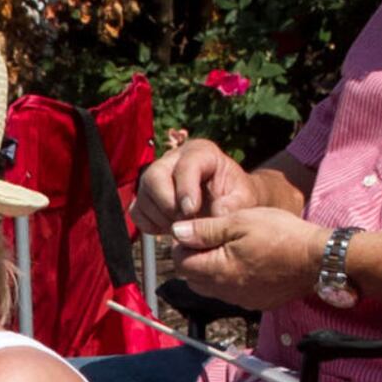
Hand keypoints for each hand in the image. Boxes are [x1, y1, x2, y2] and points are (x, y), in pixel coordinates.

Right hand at [134, 134, 258, 232]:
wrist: (227, 202)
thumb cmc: (237, 197)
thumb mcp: (245, 198)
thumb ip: (235, 204)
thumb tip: (218, 213)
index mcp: (200, 152)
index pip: (185, 165)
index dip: (185, 189)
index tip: (191, 211)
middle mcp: (173, 160)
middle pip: (154, 176)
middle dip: (167, 204)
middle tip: (185, 222)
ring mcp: (157, 176)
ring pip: (143, 194)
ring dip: (160, 217)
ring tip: (182, 227)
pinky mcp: (148, 195)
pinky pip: (137, 210)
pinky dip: (149, 224)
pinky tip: (169, 228)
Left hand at [168, 206, 326, 310]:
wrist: (318, 258)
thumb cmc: (281, 234)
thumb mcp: (239, 222)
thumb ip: (205, 230)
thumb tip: (177, 233)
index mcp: (217, 270)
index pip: (180, 263)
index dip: (184, 244)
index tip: (198, 230)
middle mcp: (225, 291)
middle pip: (192, 278)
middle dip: (195, 259)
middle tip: (213, 238)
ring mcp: (242, 300)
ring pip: (211, 288)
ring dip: (212, 270)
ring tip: (232, 248)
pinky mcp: (257, 302)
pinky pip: (233, 293)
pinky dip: (232, 279)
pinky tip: (248, 263)